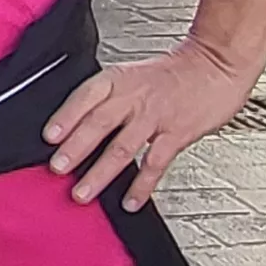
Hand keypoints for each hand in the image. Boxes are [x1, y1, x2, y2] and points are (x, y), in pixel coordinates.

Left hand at [41, 40, 263, 210]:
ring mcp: (156, 116)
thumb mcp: (133, 74)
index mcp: (119, 79)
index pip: (86, 96)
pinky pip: (155, 164)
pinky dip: (141, 186)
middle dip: (75, 148)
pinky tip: (130, 201)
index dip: (66, 116)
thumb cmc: (174, 72)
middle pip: (99, 123)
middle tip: (57, 168)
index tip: (49, 137)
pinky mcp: (177, 134)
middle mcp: (134, 97)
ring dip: (100, 173)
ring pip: (122, 147)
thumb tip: (78, 126)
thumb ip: (109, 98)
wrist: (216, 63)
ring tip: (82, 193)